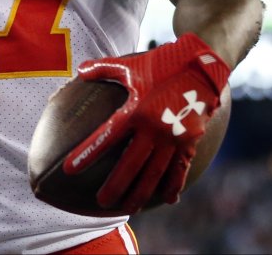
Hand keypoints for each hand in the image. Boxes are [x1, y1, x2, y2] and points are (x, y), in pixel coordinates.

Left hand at [62, 33, 230, 213]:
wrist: (202, 66)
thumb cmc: (161, 64)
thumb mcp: (130, 65)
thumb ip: (102, 69)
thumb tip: (80, 70)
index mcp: (135, 111)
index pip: (106, 137)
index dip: (87, 154)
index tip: (70, 169)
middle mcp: (154, 129)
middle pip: (130, 165)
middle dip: (115, 186)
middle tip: (101, 202)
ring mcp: (174, 138)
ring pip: (154, 173)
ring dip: (141, 192)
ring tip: (128, 207)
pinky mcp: (190, 141)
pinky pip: (180, 169)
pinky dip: (173, 185)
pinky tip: (167, 200)